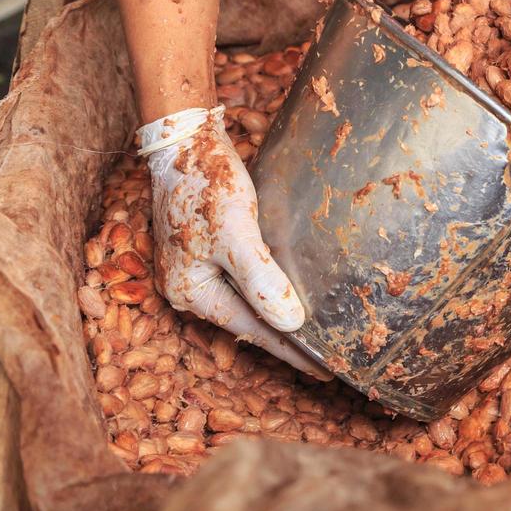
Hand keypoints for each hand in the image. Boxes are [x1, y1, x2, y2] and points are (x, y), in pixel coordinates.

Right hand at [138, 107, 327, 377]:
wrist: (185, 140)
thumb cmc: (207, 185)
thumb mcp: (236, 234)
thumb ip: (262, 279)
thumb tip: (290, 323)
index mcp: (191, 292)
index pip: (253, 329)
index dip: (290, 350)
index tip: (323, 370)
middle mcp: (189, 286)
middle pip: (246, 320)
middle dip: (284, 338)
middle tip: (325, 358)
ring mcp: (196, 266)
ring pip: (245, 301)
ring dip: (276, 315)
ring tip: (311, 333)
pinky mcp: (207, 247)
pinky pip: (242, 279)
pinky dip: (267, 290)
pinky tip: (287, 292)